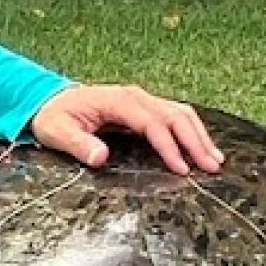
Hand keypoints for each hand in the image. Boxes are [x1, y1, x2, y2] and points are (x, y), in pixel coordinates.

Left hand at [29, 84, 223, 175]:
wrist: (51, 101)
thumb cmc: (54, 117)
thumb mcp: (57, 132)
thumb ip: (78, 144)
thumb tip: (100, 158)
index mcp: (117, 100)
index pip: (151, 123)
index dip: (168, 146)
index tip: (181, 168)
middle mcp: (135, 97)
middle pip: (175, 116)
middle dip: (195, 142)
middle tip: (212, 167)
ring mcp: (142, 100)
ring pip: (180, 114)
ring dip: (199, 136)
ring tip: (215, 160)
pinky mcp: (144, 108)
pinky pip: (174, 117)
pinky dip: (192, 131)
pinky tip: (203, 148)